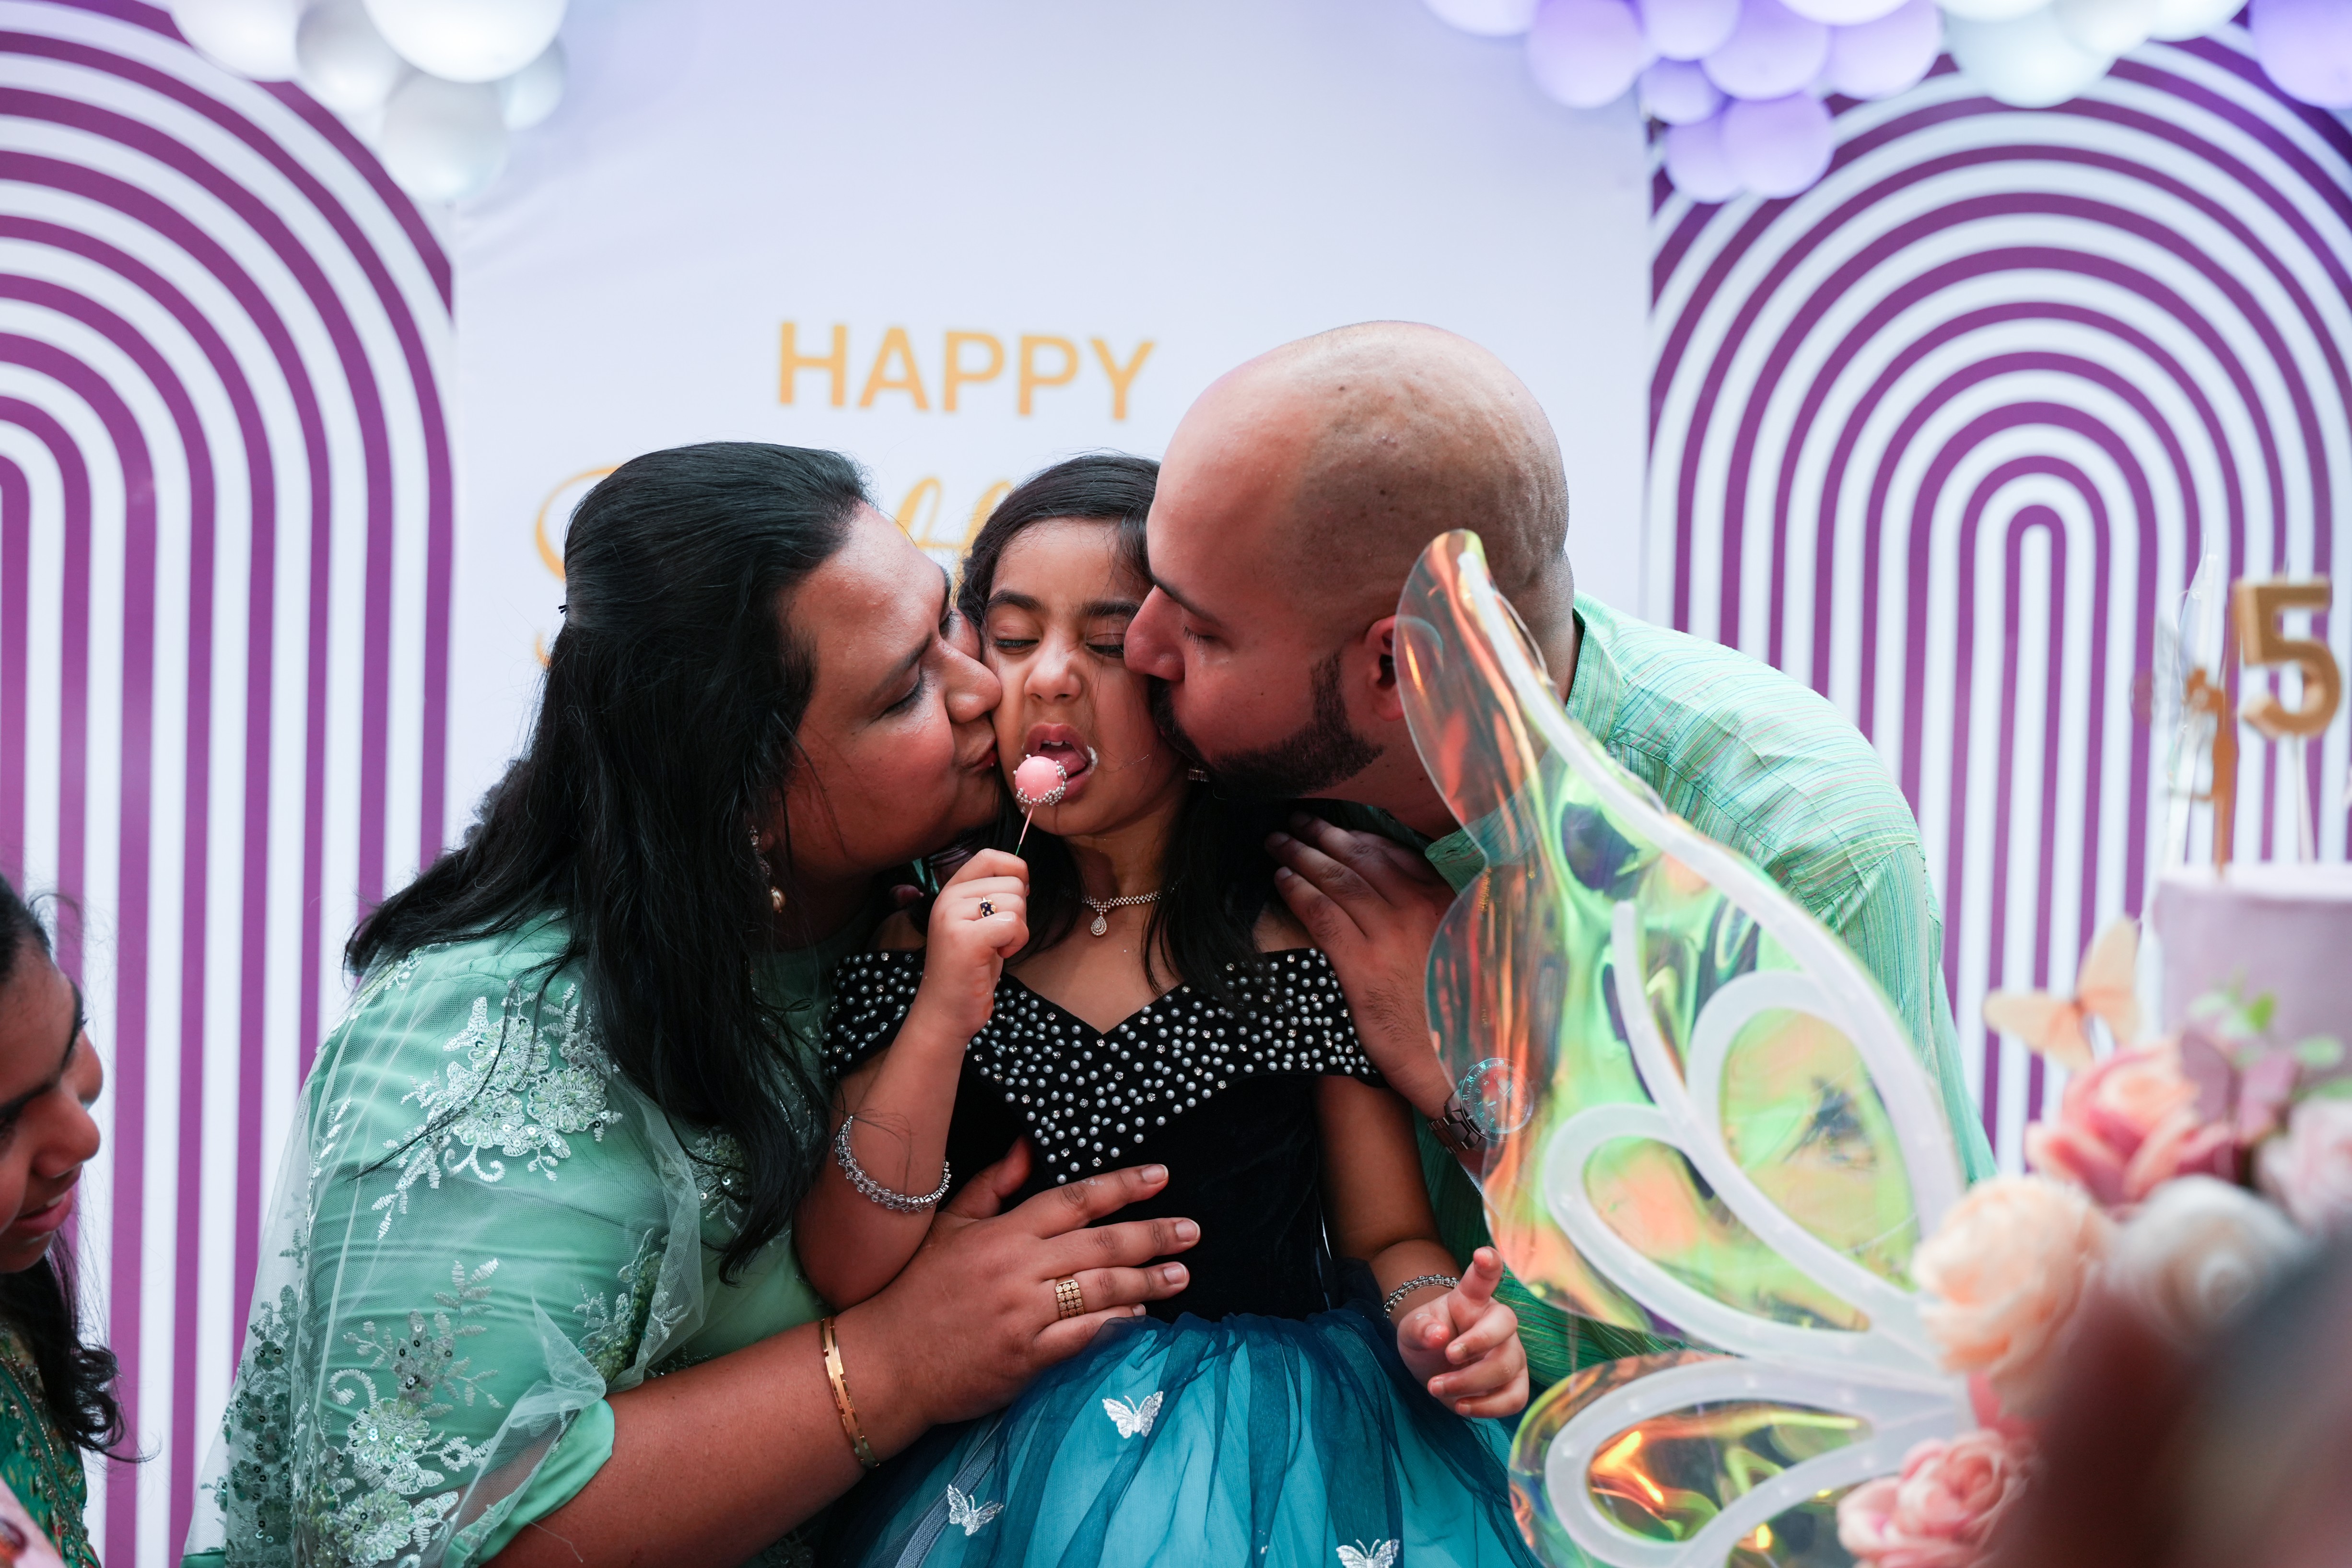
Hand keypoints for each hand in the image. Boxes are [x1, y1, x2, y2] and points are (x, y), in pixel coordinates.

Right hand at [850, 1143, 1199, 1428]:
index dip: (1123, 1186)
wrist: (887, 1361)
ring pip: (1100, 1289)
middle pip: (1100, 1243)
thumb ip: (994, 1186)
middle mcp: (1017, 1268)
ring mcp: (1022, 1315)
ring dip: (1147, 1282)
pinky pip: (1083, 1337)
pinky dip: (1116, 1326)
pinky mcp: (1025, 1358)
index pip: (1075, 1199)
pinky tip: (1140, 1318)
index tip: (1161, 1177)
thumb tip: (1030, 1146)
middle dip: (1153, 1235)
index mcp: (1003, 1232)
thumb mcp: (950, 1225)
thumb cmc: (918, 1289)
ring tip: (1181, 1275)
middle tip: (1192, 1231)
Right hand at [917, 850, 1029, 1039]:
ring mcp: (953, 917)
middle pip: (1012, 881)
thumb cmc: (970, 968)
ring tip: (996, 948)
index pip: (989, 856)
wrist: (946, 1011)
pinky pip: (1013, 923)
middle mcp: (948, 898)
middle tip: (998, 937)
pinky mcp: (965, 939)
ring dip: (1018, 929)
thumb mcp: (978, 923)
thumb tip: (1023, 874)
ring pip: (1016, 901)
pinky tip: (1000, 956)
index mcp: (951, 891)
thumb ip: (992, 896)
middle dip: (1019, 911)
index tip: (1017, 899)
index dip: (1014, 870)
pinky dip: (1016, 942)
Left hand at [1267, 816, 1455, 1117]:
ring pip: (1337, 881)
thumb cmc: (1459, 1010)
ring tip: (1279, 843)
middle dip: (1322, 836)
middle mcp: (1419, 909)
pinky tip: (1281, 880)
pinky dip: (1299, 892)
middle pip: (1360, 860)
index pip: (1393, 854)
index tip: (1334, 827)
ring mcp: (1389, 935)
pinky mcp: (1363, 965)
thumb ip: (1437, 914)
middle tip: (1295, 822)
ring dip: (1302, 856)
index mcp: (1445, 901)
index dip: (1357, 837)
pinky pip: (1322, 915)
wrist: (1463, 1062)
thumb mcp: (1462, 949)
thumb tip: (1404, 891)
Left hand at [1395, 1249, 1526, 1418]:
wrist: (1434, 1365)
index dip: (1488, 1265)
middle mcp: (1497, 1322)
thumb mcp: (1411, 1330)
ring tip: (1436, 1387)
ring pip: (1507, 1366)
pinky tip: (1462, 1406)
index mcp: (1471, 1299)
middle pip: (1504, 1327)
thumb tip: (1438, 1335)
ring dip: (1471, 1382)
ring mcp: (1511, 1352)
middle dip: (1476, 1344)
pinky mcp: (1515, 1382)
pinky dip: (1489, 1407)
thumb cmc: (1427, 1337)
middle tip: (1446, 1356)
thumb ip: (1421, 1328)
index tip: (1482, 1254)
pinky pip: (1516, 1398)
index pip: (1483, 1278)